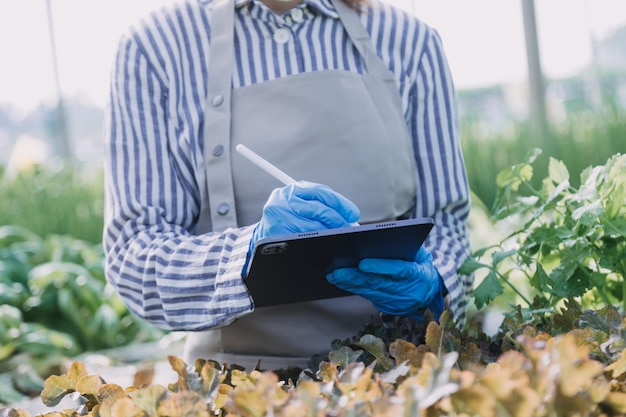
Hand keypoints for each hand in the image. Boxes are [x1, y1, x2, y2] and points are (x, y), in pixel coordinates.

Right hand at [252, 181, 359, 241]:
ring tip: (338, 235)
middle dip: (336, 219)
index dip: (340, 203)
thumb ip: (322, 205)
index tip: (352, 213)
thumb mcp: (302, 206)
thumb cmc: (289, 219)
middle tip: (347, 227)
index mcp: (294, 189)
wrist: (266, 233)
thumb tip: (349, 216)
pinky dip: (314, 240)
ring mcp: (278, 214)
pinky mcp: (275, 230)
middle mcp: (283, 198)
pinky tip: (323, 241)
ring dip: (327, 232)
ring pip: (310, 225)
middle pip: (317, 208)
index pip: (321, 192)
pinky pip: (301, 237)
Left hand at [326, 247, 444, 319]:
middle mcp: (406, 291)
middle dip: (355, 277)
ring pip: (369, 291)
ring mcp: (395, 301)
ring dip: (349, 283)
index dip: (380, 267)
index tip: (362, 262)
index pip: (398, 270)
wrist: (430, 292)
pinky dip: (353, 288)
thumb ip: (407, 248)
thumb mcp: (422, 255)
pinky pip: (368, 296)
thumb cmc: (422, 267)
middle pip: (378, 283)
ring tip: (333, 275)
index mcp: (418, 275)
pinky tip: (341, 281)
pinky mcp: (386, 306)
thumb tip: (384, 239)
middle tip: (337, 270)